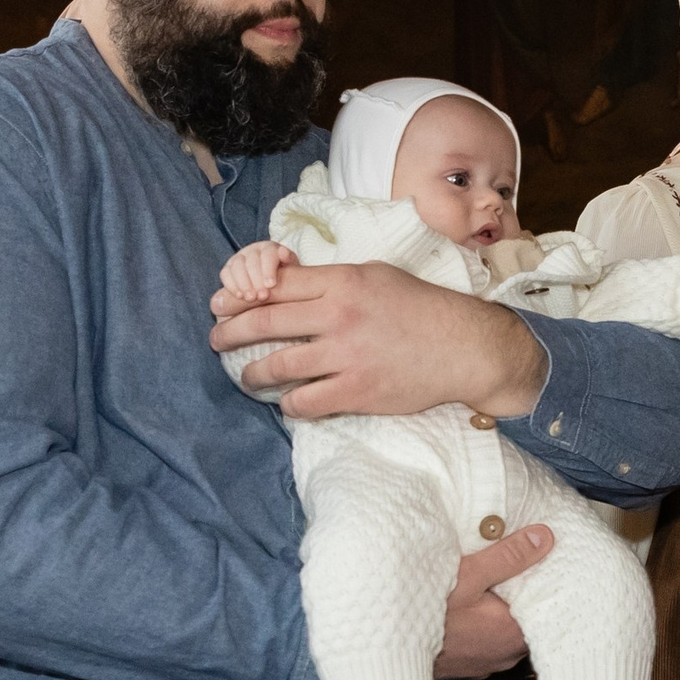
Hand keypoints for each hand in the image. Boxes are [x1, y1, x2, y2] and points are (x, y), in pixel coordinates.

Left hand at [209, 262, 547, 418]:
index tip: (221, 304)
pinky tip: (288, 400)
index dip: (240, 294)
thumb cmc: (420, 307)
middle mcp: (339, 315)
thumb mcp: (376, 276)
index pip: (275, 284)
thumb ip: (332, 280)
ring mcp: (346, 355)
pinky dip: (288, 402)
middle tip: (216, 339)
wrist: (463, 347)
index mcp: (343, 281)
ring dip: (252, 373)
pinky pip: (303, 401)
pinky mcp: (356, 390)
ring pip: (276, 366)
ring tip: (246, 376)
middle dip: (230, 332)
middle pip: (264, 322)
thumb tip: (286, 283)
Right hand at [219, 241, 295, 304]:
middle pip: (252, 261)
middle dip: (256, 280)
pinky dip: (231, 285)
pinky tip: (239, 296)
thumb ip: (289, 262)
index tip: (271, 285)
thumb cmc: (285, 279)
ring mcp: (239, 258)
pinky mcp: (228, 269)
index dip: (268, 269)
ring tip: (250, 298)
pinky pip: (225, 274)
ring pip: (237, 266)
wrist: (272, 288)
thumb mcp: (292, 271)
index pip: (268, 253)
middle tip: (262, 296)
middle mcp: (253, 250)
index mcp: (270, 248)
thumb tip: (284, 252)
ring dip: (244, 283)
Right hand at [437, 524, 549, 678]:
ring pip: (508, 627)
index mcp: (514, 633)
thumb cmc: (423, 615)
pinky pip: (489, 638)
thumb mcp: (469, 575)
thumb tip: (544, 537)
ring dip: (503, 607)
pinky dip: (487, 621)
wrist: (386, 650)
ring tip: (496, 579)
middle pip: (529, 615)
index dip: (546, 578)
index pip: (548, 603)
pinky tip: (475, 603)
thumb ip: (509, 556)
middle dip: (524, 590)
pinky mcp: (471, 664)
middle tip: (519, 561)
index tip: (544, 556)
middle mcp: (507, 653)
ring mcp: (489, 661)